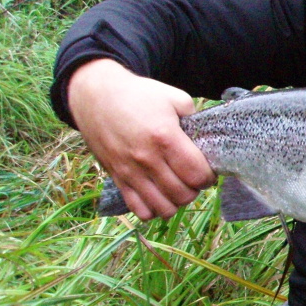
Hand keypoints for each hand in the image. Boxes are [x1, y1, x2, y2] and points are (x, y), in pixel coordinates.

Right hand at [68, 58, 215, 220]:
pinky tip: (159, 195)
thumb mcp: (174, 98)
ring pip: (163, 207)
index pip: (197, 174)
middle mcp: (147, 159)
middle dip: (195, 189)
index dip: (208, 177)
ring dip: (177, 202)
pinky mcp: (116, 178)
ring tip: (178, 187)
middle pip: (183, 194)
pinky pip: (139, 209)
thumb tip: (208, 142)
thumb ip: (195, 120)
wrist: (96, 96)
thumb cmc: (139, 95)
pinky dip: (153, 209)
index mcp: (165, 138)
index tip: (208, 170)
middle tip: (194, 178)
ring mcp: (130, 172)